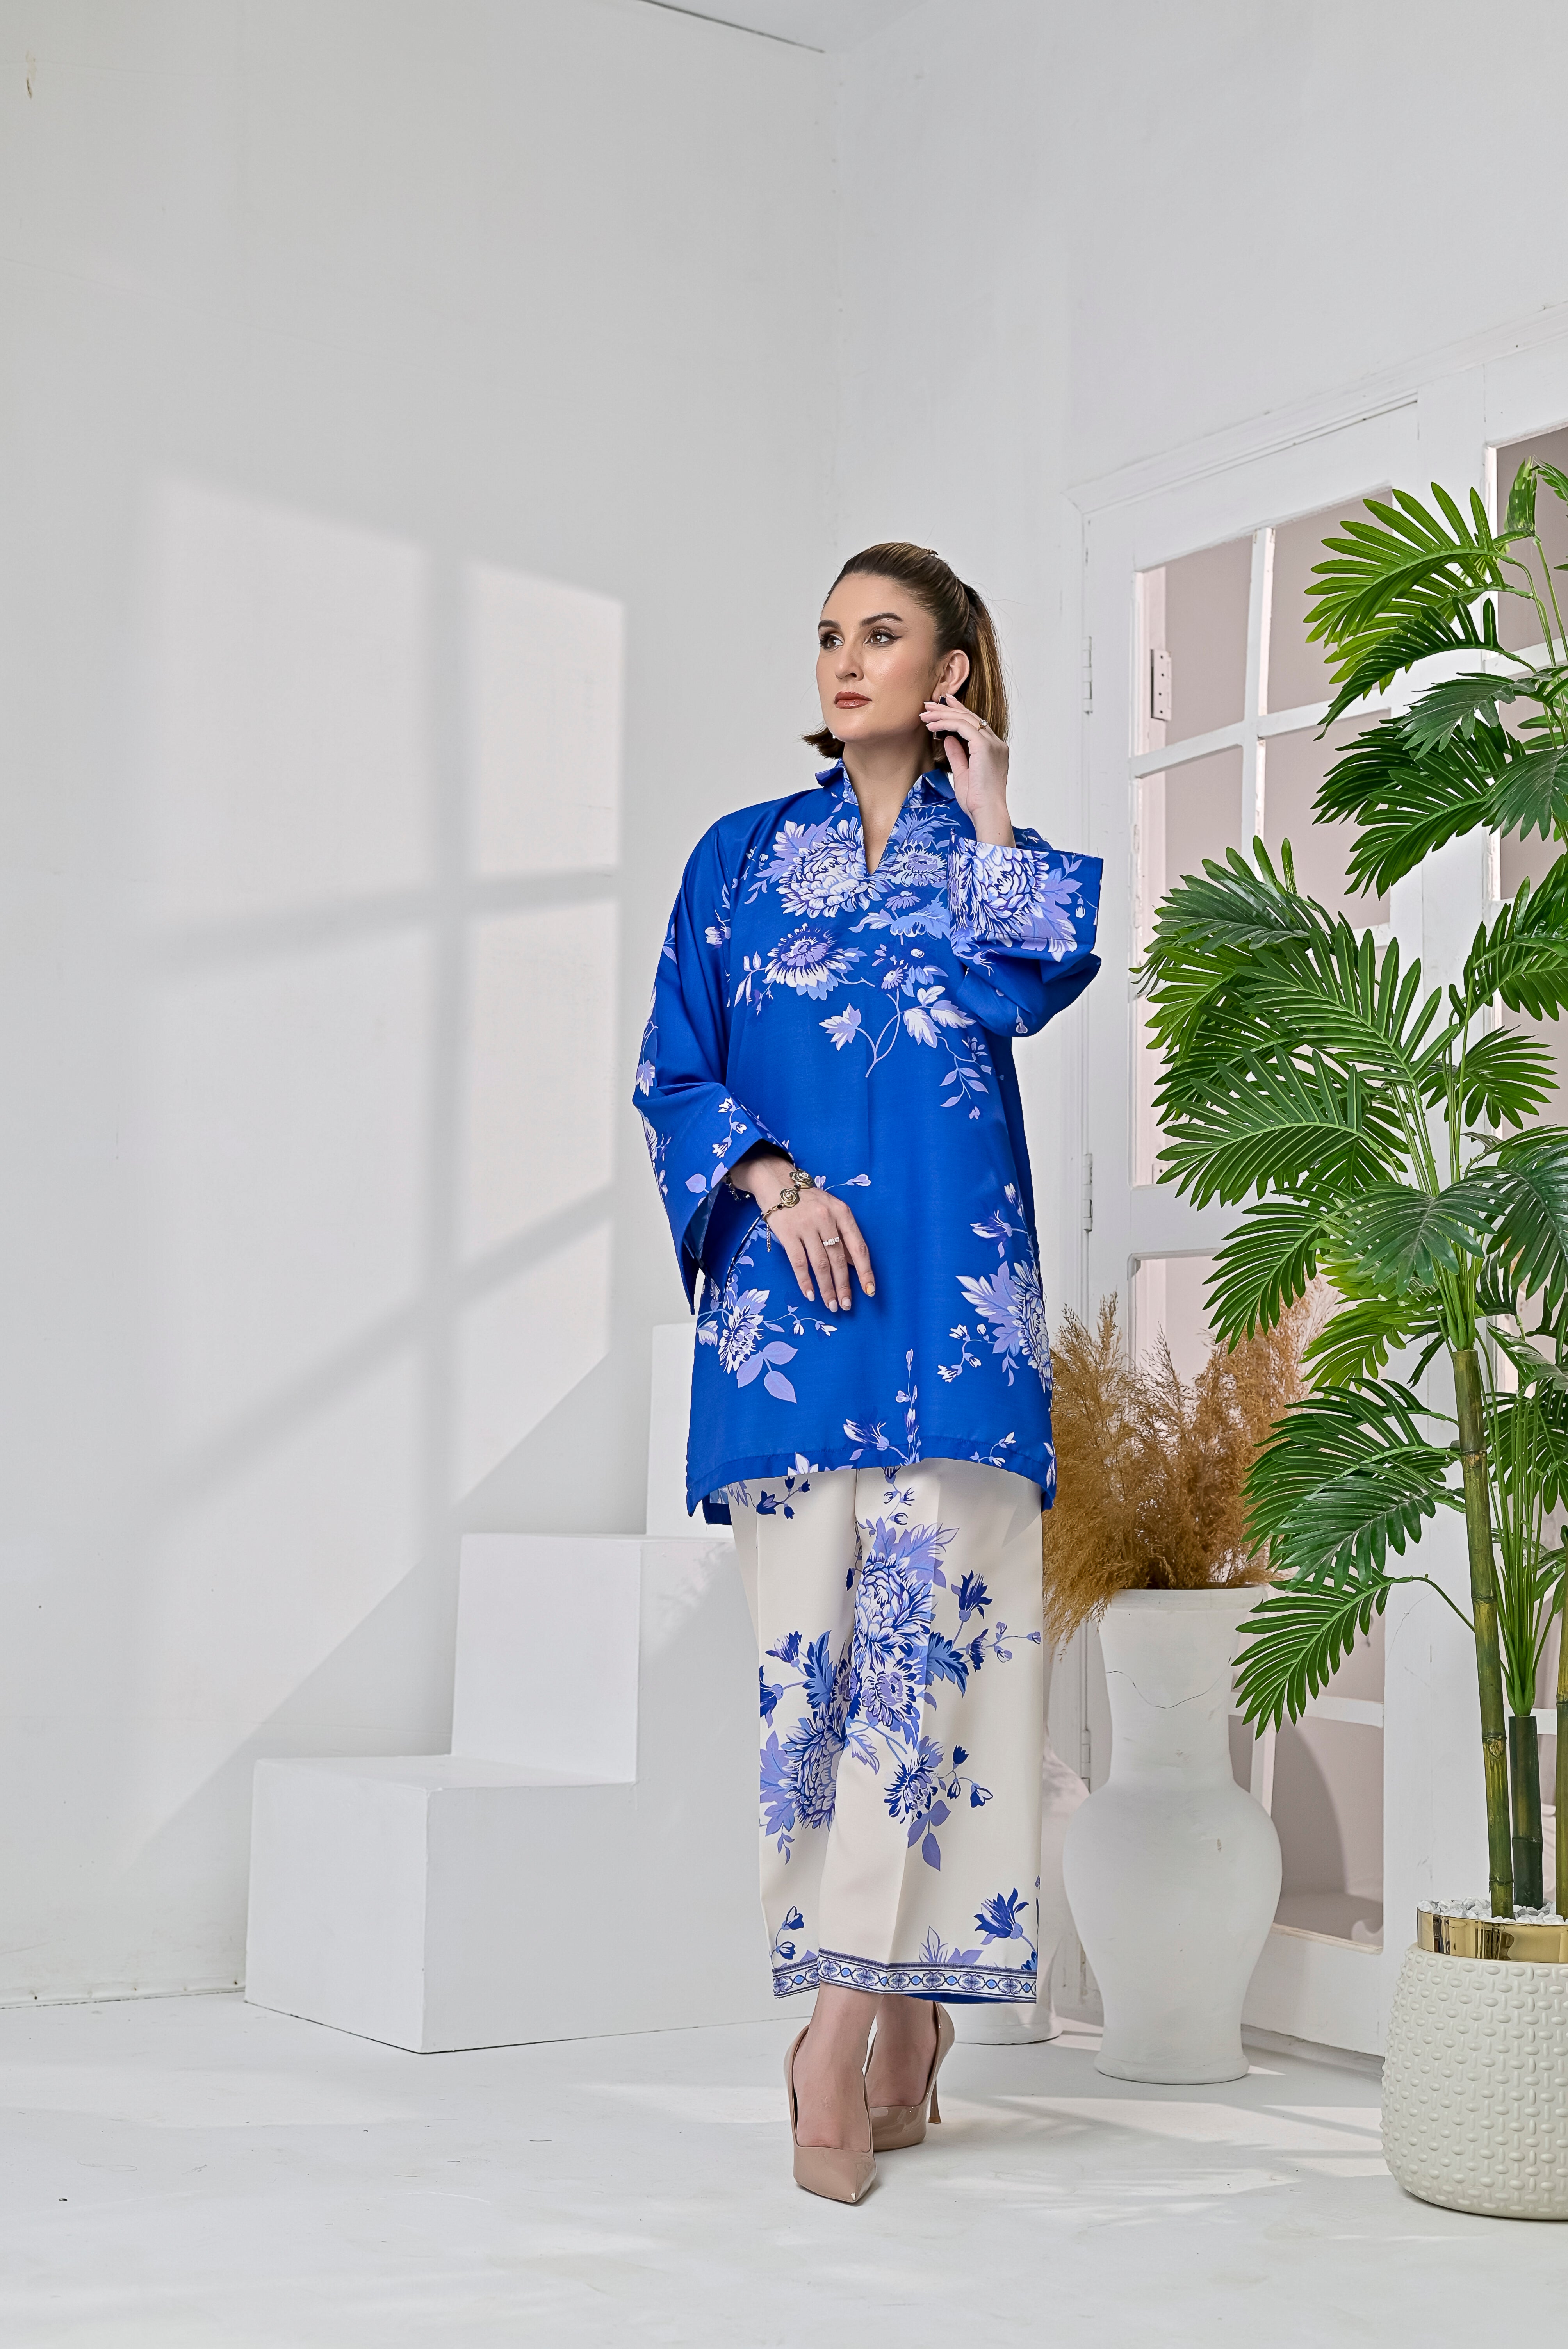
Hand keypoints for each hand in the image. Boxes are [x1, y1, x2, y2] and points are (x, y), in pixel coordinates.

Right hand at [727, 1153, 873, 1312]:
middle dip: (843, 1286)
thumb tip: (855, 1265)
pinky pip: (798, 1263)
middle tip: (846, 1305)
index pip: (858, 1247)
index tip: (869, 1291)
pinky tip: (811, 1294)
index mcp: (842, 1213)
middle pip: (838, 1260)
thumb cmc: (809, 1201)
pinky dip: (805, 1281)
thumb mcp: (832, 1211)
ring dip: (826, 1288)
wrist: (777, 1182)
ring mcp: (806, 1226)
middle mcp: (826, 1219)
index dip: (865, 1271)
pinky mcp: (787, 1233)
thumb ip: (843, 1236)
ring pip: (820, 1264)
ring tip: (831, 1305)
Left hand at [922, 695, 1012, 845]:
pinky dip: (945, 723)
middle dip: (948, 708)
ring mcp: (993, 744)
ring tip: (925, 714)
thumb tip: (948, 738)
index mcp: (994, 750)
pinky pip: (962, 727)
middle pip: (971, 717)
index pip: (976, 724)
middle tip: (928, 705)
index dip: (959, 712)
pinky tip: (931, 726)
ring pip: (965, 719)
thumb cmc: (977, 801)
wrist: (987, 812)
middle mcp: (997, 744)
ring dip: (942, 715)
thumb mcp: (963, 774)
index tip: (944, 705)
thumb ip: (957, 754)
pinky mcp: (985, 746)